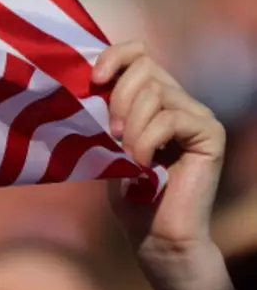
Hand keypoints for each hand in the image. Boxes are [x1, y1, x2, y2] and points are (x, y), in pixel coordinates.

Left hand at [93, 42, 232, 289]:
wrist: (154, 236)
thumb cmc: (127, 193)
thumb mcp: (105, 143)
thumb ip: (103, 110)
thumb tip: (80, 78)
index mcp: (154, 98)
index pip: (138, 53)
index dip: (114, 57)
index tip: (92, 81)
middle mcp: (179, 100)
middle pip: (144, 67)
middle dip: (118, 97)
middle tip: (110, 133)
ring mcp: (197, 115)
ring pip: (155, 92)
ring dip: (131, 126)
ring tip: (126, 156)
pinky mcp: (209, 134)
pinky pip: (170, 118)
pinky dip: (147, 141)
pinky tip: (142, 166)